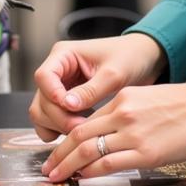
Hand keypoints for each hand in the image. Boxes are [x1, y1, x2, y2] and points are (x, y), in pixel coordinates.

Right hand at [29, 33, 165, 141]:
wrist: (143, 60)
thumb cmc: (130, 57)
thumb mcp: (113, 73)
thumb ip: (90, 90)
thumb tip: (67, 105)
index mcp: (64, 54)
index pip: (43, 76)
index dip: (53, 95)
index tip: (70, 108)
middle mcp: (58, 69)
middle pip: (41, 98)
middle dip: (58, 116)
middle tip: (81, 127)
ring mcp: (61, 86)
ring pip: (43, 111)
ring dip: (58, 125)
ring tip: (83, 129)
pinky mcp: (67, 101)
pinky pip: (52, 119)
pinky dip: (60, 129)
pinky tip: (81, 130)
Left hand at [40, 81, 185, 181]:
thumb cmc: (182, 105)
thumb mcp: (147, 98)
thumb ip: (125, 112)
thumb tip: (106, 131)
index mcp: (123, 98)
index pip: (85, 120)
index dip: (66, 138)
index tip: (58, 150)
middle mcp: (123, 114)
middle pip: (79, 135)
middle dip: (60, 154)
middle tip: (48, 168)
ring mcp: (133, 134)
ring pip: (89, 150)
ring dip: (70, 166)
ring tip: (58, 177)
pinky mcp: (145, 153)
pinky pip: (109, 164)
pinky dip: (91, 172)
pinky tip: (82, 177)